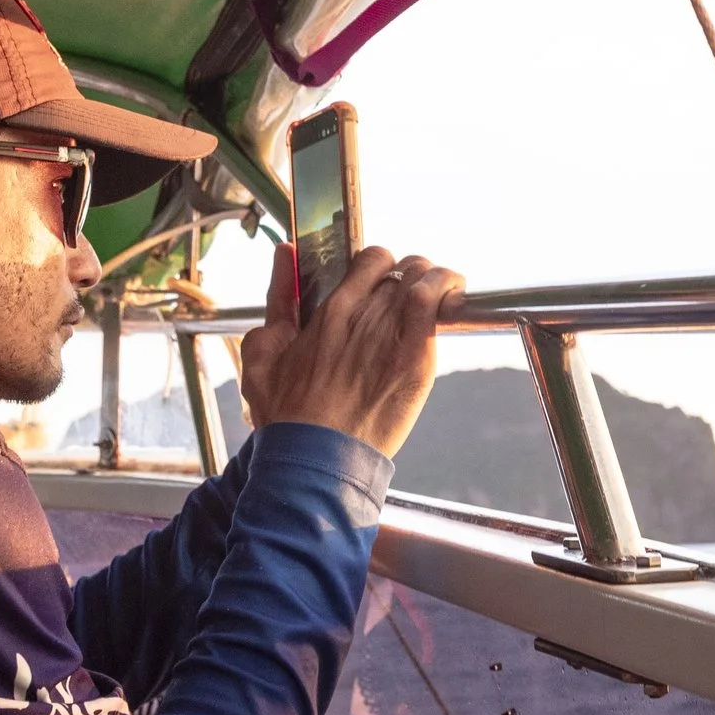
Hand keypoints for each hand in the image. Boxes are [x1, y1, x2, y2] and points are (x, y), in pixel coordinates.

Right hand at [240, 243, 463, 458]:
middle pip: (400, 270)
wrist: (314, 457)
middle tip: (414, 299)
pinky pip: (432, 302)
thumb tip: (284, 256)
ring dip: (434, 281)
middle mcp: (359, 314)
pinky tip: (452, 296)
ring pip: (421, 278)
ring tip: (441, 295)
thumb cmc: (287, 417)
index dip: (383, 267)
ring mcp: (386, 333)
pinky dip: (446, 291)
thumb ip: (276, 300)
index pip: (370, 260)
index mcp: (329, 311)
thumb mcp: (262, 355)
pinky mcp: (411, 357)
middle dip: (410, 279)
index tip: (386, 284)